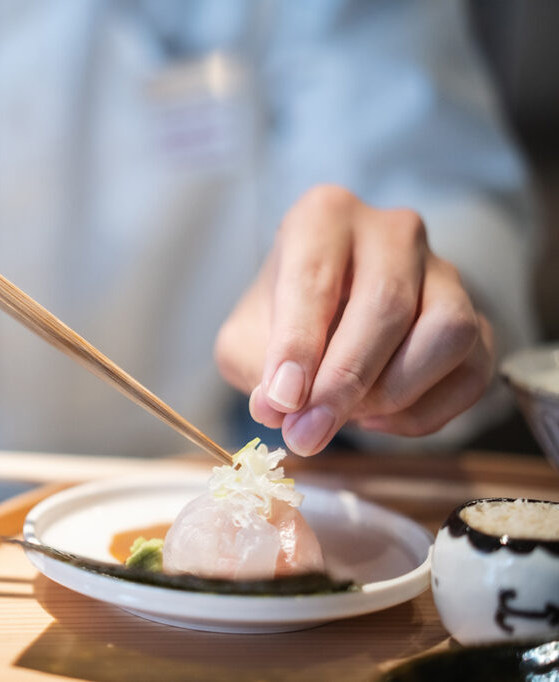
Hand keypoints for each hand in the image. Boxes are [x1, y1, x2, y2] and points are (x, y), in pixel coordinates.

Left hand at [215, 185, 493, 454]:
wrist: (324, 317)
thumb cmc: (281, 319)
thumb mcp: (245, 338)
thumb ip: (254, 368)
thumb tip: (278, 408)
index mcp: (324, 217)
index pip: (314, 278)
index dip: (298, 345)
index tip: (283, 399)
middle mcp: (392, 232)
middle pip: (386, 304)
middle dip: (344, 381)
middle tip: (308, 433)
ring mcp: (445, 273)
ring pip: (447, 332)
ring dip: (394, 392)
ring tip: (347, 417)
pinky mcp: (478, 320)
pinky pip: (471, 372)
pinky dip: (424, 412)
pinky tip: (378, 418)